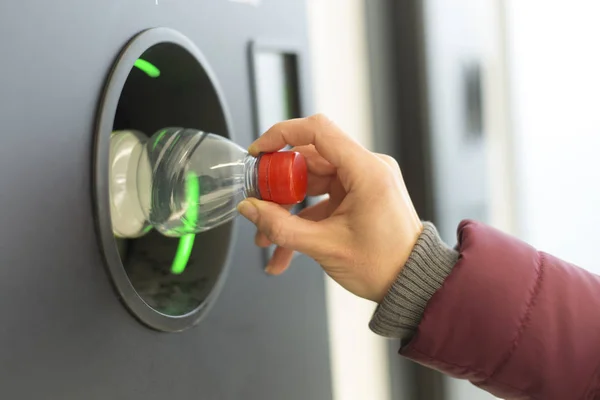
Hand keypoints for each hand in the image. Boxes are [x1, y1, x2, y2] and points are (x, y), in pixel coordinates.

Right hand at [237, 114, 422, 302]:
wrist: (413, 284)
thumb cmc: (386, 266)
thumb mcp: (326, 247)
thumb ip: (281, 227)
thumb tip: (250, 209)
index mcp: (367, 171)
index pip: (318, 131)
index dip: (281, 135)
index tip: (258, 152)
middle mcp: (367, 169)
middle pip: (308, 161)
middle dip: (278, 188)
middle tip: (258, 208)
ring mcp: (363, 182)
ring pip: (311, 184)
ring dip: (287, 211)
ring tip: (268, 239)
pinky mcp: (359, 197)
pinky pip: (322, 200)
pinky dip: (304, 221)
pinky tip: (285, 250)